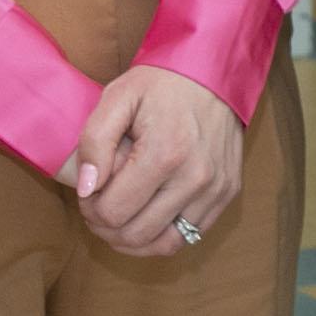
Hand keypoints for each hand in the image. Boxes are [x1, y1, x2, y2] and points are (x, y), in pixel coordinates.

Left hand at [66, 66, 242, 257]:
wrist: (212, 70)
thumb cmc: (160, 83)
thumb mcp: (116, 98)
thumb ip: (94, 142)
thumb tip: (87, 189)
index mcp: (165, 153)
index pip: (113, 212)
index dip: (90, 208)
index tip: (88, 191)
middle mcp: (196, 178)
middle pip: (136, 234)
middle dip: (106, 227)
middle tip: (98, 206)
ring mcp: (216, 189)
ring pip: (166, 245)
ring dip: (134, 240)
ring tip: (120, 217)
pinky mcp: (228, 192)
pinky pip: (190, 235)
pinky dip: (163, 235)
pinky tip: (147, 215)